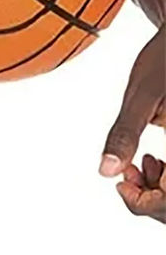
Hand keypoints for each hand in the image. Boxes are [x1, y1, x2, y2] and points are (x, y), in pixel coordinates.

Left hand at [99, 23, 165, 222]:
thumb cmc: (163, 60)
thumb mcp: (140, 95)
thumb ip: (124, 134)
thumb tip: (104, 171)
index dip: (146, 204)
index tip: (121, 184)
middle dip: (153, 199)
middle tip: (126, 175)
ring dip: (162, 191)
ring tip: (141, 164)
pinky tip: (154, 160)